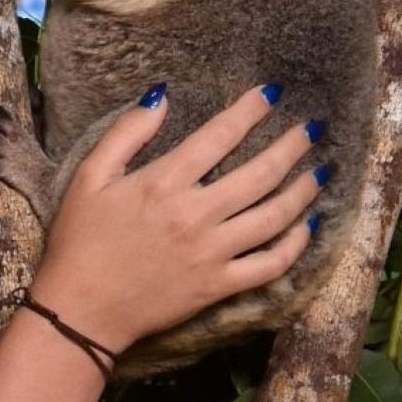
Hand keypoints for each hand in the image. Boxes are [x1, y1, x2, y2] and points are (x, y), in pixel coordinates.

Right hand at [29, 85, 321, 355]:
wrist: (81, 309)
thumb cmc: (80, 239)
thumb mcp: (89, 176)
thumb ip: (126, 133)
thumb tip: (161, 96)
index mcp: (163, 182)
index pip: (219, 136)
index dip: (249, 111)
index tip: (272, 93)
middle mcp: (196, 214)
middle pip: (259, 174)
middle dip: (292, 146)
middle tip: (313, 128)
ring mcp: (213, 253)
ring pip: (274, 217)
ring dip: (303, 191)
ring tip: (320, 171)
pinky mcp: (219, 286)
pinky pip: (270, 265)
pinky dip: (296, 245)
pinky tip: (307, 227)